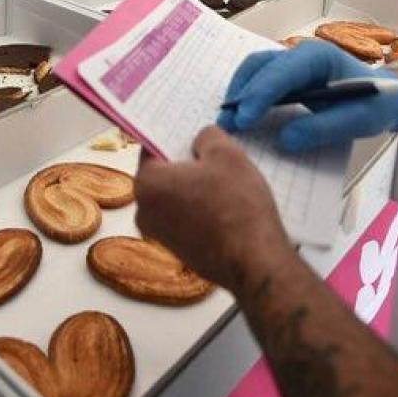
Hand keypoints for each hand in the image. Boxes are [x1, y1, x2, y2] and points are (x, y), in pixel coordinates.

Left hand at [134, 127, 293, 289]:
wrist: (253, 260)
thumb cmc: (236, 203)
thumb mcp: (227, 153)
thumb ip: (207, 136)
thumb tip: (200, 141)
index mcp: (147, 182)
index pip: (153, 149)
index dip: (174, 139)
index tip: (193, 136)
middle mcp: (144, 211)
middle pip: (164, 176)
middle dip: (186, 166)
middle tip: (215, 160)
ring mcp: (160, 236)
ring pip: (176, 199)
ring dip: (195, 190)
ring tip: (226, 186)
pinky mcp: (179, 253)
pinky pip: (185, 221)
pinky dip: (200, 212)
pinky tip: (226, 210)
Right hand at [218, 42, 397, 150]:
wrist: (388, 98)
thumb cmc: (377, 104)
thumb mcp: (358, 120)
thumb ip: (322, 128)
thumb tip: (284, 139)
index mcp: (319, 57)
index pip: (282, 73)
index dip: (260, 95)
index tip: (244, 120)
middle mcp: (301, 54)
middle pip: (260, 66)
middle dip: (242, 94)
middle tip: (227, 123)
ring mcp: (293, 64)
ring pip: (256, 70)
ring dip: (240, 93)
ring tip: (228, 120)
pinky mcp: (289, 77)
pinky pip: (261, 80)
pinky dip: (248, 95)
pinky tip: (241, 115)